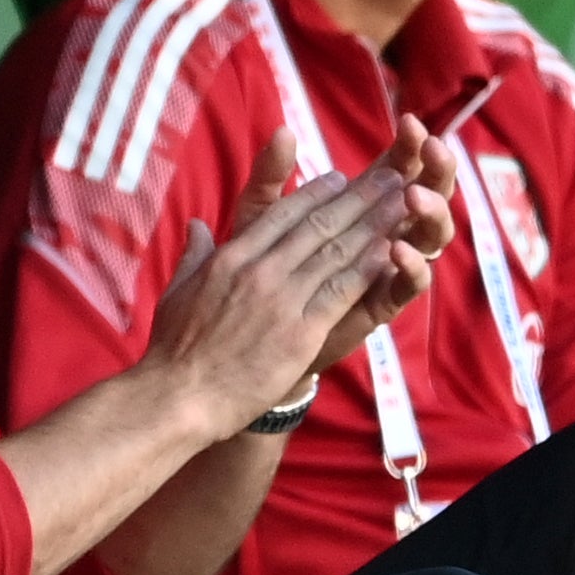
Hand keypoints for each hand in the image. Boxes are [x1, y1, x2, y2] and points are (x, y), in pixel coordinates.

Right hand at [146, 134, 419, 438]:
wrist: (181, 396)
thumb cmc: (174, 348)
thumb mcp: (177, 290)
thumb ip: (194, 254)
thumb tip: (197, 225)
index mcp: (231, 257)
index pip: (283, 213)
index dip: (317, 192)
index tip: (341, 178)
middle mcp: (260, 270)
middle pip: (317, 225)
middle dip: (357, 199)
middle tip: (386, 178)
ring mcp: (283, 300)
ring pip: (336, 252)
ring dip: (372, 225)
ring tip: (400, 204)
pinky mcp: (301, 332)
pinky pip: (341, 292)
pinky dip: (367, 269)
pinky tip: (389, 252)